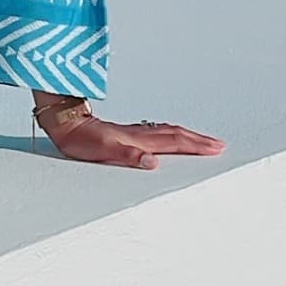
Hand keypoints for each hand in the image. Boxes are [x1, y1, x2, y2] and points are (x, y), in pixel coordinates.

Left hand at [32, 95, 224, 171]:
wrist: (66, 123)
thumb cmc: (82, 140)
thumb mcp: (103, 150)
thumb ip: (128, 156)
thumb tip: (153, 162)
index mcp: (139, 140)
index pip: (174, 142)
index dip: (196, 146)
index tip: (216, 149)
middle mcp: (140, 134)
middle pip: (177, 135)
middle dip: (199, 140)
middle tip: (219, 145)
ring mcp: (135, 132)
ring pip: (168, 132)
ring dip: (188, 136)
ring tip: (203, 140)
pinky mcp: (128, 132)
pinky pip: (158, 132)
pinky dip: (172, 134)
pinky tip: (171, 136)